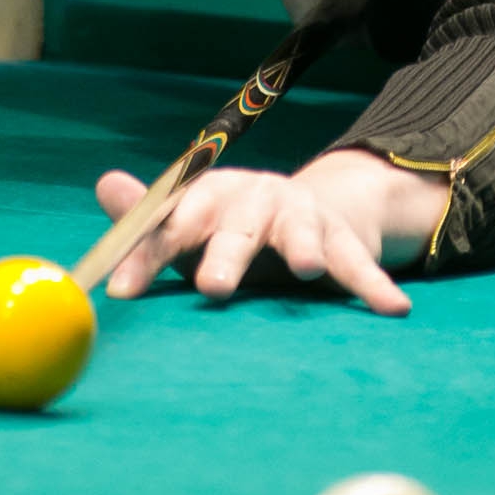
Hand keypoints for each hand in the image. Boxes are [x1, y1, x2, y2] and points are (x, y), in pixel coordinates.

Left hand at [93, 148, 441, 316]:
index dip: (145, 257)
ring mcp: (303, 217)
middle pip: (237, 228)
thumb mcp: (188, 226)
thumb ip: (145, 221)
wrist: (310, 207)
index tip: (121, 292)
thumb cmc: (229, 229)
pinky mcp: (343, 240)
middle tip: (213, 288)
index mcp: (210, 198)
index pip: (171, 225)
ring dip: (305, 248)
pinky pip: (359, 265)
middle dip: (226, 256)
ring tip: (308, 268)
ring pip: (302, 233)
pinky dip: (374, 286)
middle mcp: (257, 200)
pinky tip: (392, 309)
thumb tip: (102, 184)